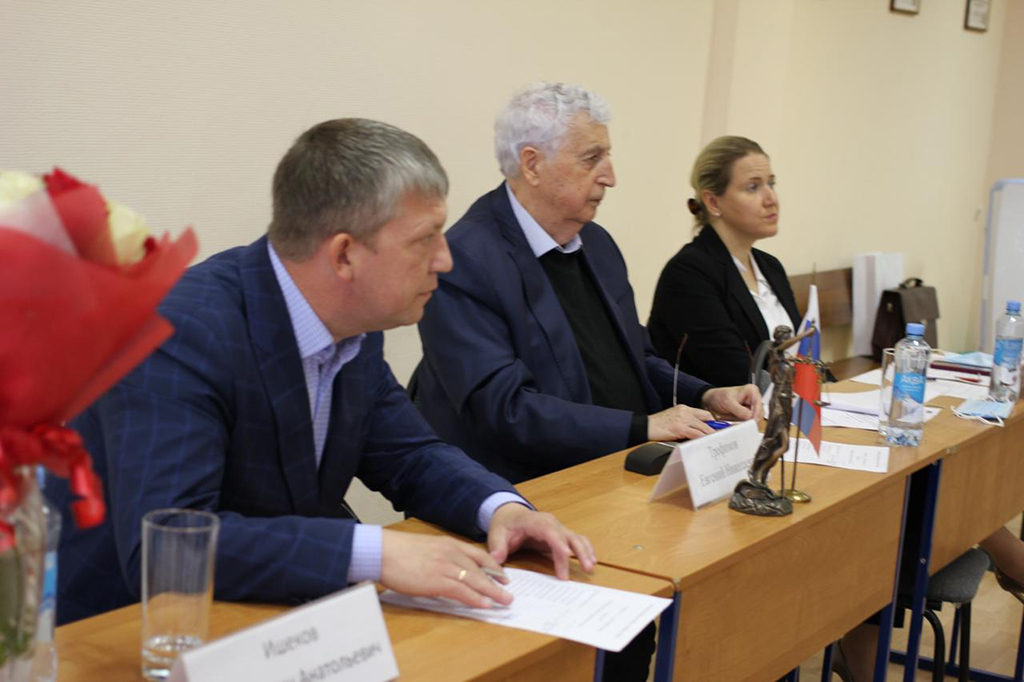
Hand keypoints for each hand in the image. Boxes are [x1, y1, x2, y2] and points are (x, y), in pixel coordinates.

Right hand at [380, 529, 512, 607]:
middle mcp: (451, 553)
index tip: (502, 574)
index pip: (478, 554)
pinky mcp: (437, 580)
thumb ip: (440, 556)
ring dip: (492, 592)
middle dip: (497, 581)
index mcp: (448, 544)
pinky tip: (485, 604)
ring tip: (504, 601)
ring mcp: (445, 566)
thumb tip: (448, 570)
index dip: (493, 565)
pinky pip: (462, 591)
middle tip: (508, 591)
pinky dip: (476, 598)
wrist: (383, 551)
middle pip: (481, 568)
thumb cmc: (398, 551)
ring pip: (476, 580)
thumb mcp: (426, 548)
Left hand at [488, 503, 595, 579]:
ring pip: (576, 538)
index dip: (559, 544)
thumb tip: (497, 559)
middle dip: (578, 551)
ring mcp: (558, 528)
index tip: (566, 556)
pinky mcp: (561, 535)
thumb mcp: (496, 534)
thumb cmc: (505, 525)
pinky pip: (577, 540)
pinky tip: (592, 561)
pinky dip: (586, 549)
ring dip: (585, 551)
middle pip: (567, 536)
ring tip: (591, 567)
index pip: (550, 532)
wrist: (510, 515)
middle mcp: (551, 523)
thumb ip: (497, 547)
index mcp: (535, 521)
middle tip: (585, 568)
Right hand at [647, 404, 715, 440]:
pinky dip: (702, 438)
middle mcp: (685, 411)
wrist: (644, 426)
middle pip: (706, 418)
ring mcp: (682, 419)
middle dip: (715, 427)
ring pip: (703, 426)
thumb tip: (696, 431)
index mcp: (684, 408)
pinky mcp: (679, 428)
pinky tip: (706, 443)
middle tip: (722, 434)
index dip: (712, 421)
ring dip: (711, 434)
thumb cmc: (657, 425)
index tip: (719, 427)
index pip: (703, 413)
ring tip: (717, 441)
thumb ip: (685, 422)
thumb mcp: (673, 419)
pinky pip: (695, 433)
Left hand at [701, 384, 760, 421]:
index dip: (756, 414)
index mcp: (752, 391)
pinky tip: (738, 425)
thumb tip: (750, 417)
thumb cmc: (719, 396)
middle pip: (759, 413)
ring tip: (738, 423)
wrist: (712, 401)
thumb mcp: (728, 402)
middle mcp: (754, 399)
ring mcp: (751, 408)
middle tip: (745, 425)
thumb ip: (740, 410)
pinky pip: (749, 423)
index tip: (753, 421)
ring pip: (755, 420)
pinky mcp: (747, 415)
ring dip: (748, 424)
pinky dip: (744, 425)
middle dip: (752, 420)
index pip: (759, 404)